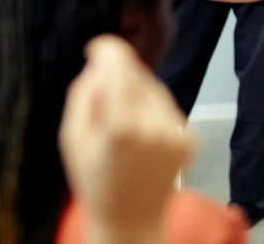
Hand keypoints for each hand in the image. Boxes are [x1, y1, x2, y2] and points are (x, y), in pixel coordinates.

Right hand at [59, 36, 194, 243]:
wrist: (130, 218)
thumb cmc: (94, 179)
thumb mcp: (72, 138)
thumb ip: (84, 95)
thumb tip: (100, 61)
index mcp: (120, 129)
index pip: (120, 69)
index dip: (110, 51)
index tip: (99, 46)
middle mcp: (154, 128)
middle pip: (138, 77)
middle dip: (120, 76)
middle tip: (103, 96)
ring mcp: (176, 134)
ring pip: (156, 89)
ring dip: (138, 93)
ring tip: (121, 122)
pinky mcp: (190, 138)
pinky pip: (168, 107)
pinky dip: (153, 110)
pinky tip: (141, 133)